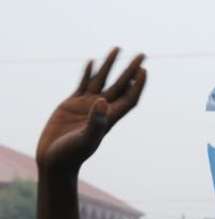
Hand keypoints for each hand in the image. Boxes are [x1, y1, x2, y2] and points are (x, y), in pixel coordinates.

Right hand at [36, 48, 145, 174]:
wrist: (54, 160)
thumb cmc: (72, 154)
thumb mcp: (86, 138)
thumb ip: (96, 121)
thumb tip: (104, 101)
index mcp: (109, 118)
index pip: (129, 98)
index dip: (138, 85)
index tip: (144, 70)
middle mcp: (101, 109)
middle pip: (121, 85)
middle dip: (131, 70)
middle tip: (142, 55)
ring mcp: (87, 106)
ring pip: (102, 80)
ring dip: (110, 65)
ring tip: (118, 48)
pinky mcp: (71, 104)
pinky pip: (83, 84)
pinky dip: (88, 73)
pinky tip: (92, 62)